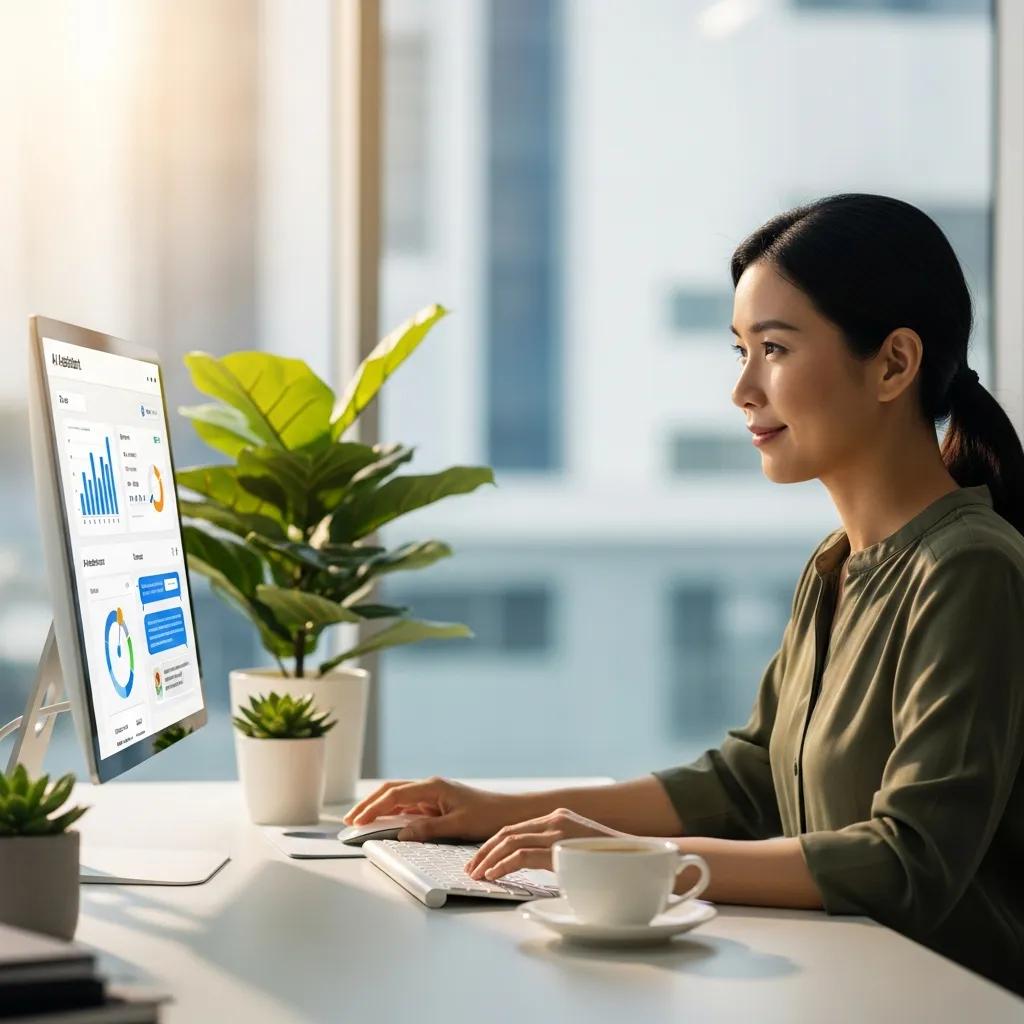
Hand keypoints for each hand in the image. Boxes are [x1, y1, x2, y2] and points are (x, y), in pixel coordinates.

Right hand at [342, 776, 522, 841]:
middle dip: (368, 804)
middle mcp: (430, 787)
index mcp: (433, 787)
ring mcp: (432, 795)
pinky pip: (408, 806)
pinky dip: (391, 812)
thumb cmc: (488, 816)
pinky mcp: (435, 804)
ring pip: (397, 797)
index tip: (357, 821)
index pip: (394, 795)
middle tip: (349, 820)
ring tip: (359, 821)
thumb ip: (428, 829)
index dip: (373, 808)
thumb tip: (402, 833)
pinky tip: (383, 823)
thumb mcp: (458, 825)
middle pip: (390, 791)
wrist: (508, 813)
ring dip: (378, 807)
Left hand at [465, 808, 628, 879]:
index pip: (516, 828)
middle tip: (471, 869)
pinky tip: (493, 877)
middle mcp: (557, 818)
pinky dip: (502, 866)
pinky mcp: (562, 847)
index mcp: (560, 817)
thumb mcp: (583, 851)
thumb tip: (540, 866)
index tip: (480, 861)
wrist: (647, 858)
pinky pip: (522, 855)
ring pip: (510, 842)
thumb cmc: (618, 861)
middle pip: (507, 832)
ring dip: (488, 860)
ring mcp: (560, 830)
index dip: (493, 845)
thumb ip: (561, 853)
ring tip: (476, 876)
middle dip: (484, 852)